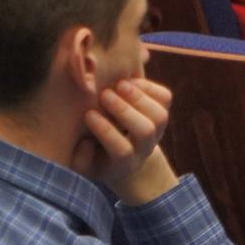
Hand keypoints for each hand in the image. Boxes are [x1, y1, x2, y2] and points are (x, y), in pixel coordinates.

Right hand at [71, 78, 176, 204]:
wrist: (117, 151)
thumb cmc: (90, 156)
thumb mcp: (79, 163)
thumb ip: (79, 158)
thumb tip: (86, 143)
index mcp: (124, 164)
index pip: (122, 150)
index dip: (106, 131)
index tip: (88, 114)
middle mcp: (144, 148)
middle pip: (145, 132)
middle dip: (124, 110)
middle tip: (104, 95)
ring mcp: (155, 131)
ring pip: (159, 116)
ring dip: (138, 97)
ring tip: (118, 85)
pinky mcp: (159, 112)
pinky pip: (165, 99)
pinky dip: (149, 87)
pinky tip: (128, 81)